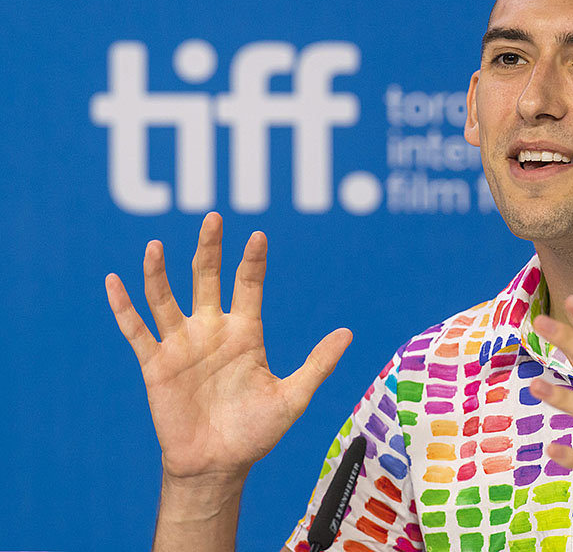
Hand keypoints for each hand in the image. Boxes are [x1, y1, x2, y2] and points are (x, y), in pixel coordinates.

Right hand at [105, 213, 351, 483]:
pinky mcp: (156, 364)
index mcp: (246, 332)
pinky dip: (124, 306)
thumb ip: (317, 363)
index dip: (252, 261)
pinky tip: (114, 280)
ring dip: (159, 272)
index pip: (248, 285)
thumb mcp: (293, 397)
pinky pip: (136, 330)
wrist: (218, 466)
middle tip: (214, 217)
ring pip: (166, 298)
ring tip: (155, 244)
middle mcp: (212, 330)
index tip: (258, 236)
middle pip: (207, 278)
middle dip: (210, 249)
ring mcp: (182, 345)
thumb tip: (348, 332)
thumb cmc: (257, 432)